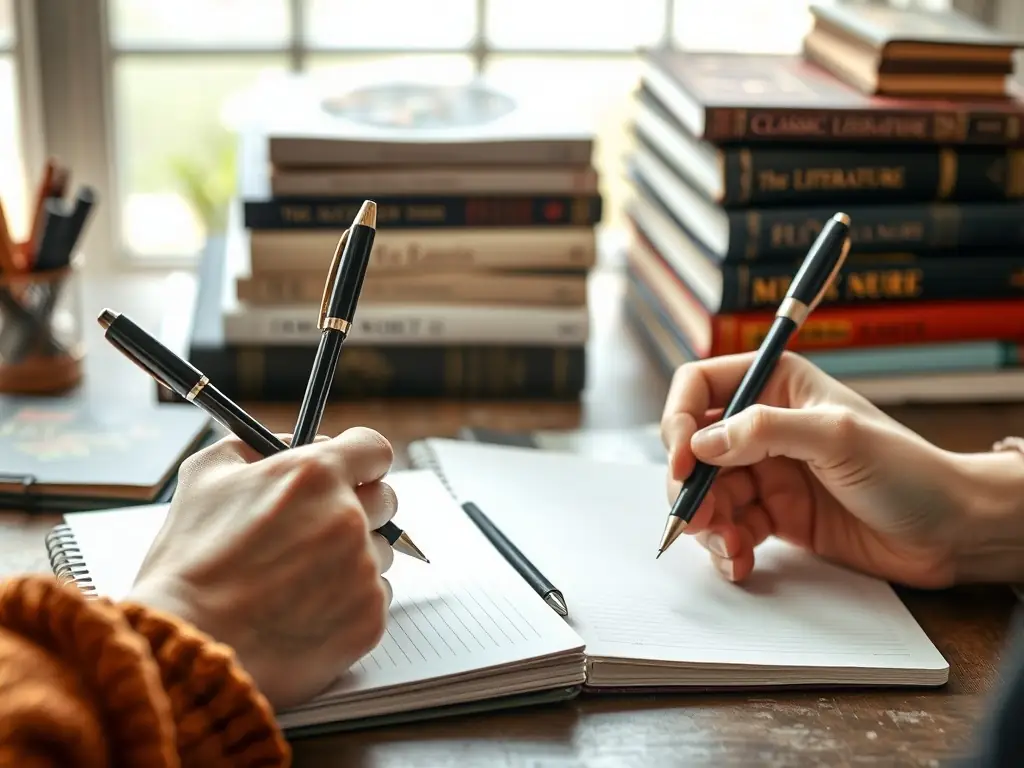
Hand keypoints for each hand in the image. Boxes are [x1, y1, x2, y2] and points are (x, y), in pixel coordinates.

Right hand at [127, 427, 395, 708]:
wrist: (189, 641)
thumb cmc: (190, 562)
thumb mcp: (205, 475)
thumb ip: (256, 445)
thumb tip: (292, 442)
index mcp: (315, 475)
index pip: (374, 449)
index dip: (361, 460)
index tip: (353, 472)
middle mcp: (348, 518)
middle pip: (386, 500)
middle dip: (360, 507)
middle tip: (320, 527)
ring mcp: (363, 570)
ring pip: (381, 551)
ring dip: (355, 556)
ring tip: (301, 576)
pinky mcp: (369, 617)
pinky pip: (376, 595)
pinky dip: (350, 600)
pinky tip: (306, 607)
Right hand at [660, 351, 1023, 587]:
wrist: (951, 532)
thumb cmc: (909, 471)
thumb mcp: (838, 437)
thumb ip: (766, 431)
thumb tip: (701, 443)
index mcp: (777, 385)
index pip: (699, 387)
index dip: (679, 421)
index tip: (681, 460)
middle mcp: (765, 427)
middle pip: (694, 448)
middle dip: (689, 485)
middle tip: (696, 518)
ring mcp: (768, 472)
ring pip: (707, 492)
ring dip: (707, 523)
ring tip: (729, 547)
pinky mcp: (775, 515)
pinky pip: (730, 527)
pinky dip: (725, 546)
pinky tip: (740, 561)